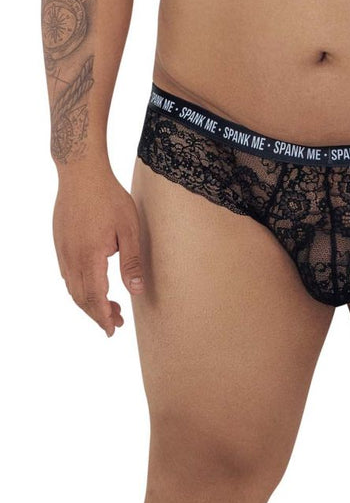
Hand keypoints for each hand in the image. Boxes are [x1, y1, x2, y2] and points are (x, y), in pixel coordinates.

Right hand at [52, 163, 144, 336]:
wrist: (81, 173)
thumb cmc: (109, 198)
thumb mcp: (129, 229)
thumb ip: (131, 262)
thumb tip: (136, 291)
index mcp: (90, 257)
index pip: (95, 298)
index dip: (103, 317)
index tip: (113, 329)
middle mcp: (71, 258)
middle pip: (81, 298)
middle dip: (97, 314)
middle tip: (116, 322)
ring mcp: (62, 250)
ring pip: (72, 287)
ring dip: (88, 302)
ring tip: (108, 306)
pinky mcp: (59, 242)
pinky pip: (67, 274)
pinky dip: (79, 287)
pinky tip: (92, 284)